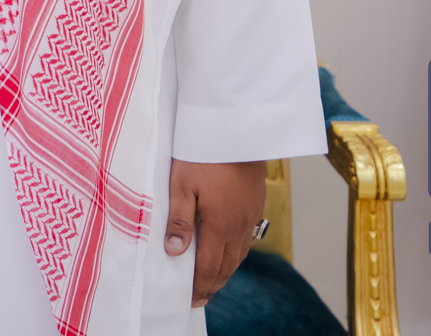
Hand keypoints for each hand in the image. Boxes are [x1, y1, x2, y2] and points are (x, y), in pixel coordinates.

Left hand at [164, 159, 265, 307]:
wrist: (237, 131)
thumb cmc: (203, 154)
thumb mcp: (181, 185)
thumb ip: (178, 220)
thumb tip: (174, 252)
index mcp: (219, 226)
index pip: (209, 267)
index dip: (200, 287)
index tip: (191, 299)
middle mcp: (239, 227)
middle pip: (226, 266)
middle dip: (212, 284)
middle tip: (199, 297)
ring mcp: (250, 216)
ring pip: (239, 255)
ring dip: (225, 271)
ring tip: (212, 280)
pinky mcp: (256, 205)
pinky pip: (246, 239)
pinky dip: (235, 253)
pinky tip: (228, 251)